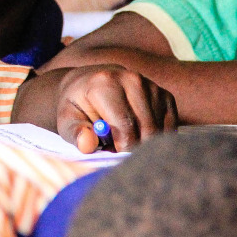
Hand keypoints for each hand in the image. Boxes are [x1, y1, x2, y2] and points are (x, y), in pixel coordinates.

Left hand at [50, 64, 176, 151]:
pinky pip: (170, 125)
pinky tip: (139, 136)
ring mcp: (151, 86)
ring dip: (145, 143)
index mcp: (105, 83)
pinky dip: (157, 137)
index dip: (123, 148)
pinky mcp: (164, 94)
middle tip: (119, 153)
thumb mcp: (67, 120)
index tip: (115, 158)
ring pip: (159, 128)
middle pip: (147, 127)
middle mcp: (132, 79)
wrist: (88, 85)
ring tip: (124, 141)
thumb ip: (76, 133)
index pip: (125, 125)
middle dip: (135, 148)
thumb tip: (87, 145)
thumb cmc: (77, 107)